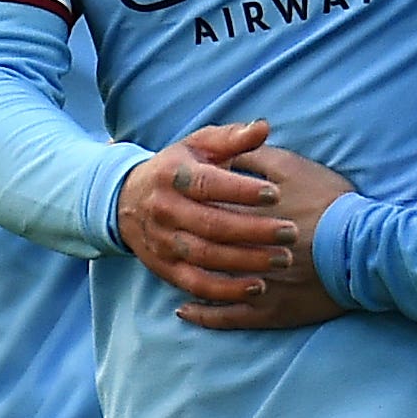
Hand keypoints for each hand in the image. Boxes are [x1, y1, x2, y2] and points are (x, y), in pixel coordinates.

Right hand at [115, 120, 290, 300]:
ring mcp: (164, 242)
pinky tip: (257, 286)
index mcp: (174, 175)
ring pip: (207, 257)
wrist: (126, 201)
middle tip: (290, 232)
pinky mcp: (166, 268)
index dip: (242, 191)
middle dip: (254, 230)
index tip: (276, 194)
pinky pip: (197, 284)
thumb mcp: (199, 145)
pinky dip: (227, 290)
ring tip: (282, 258)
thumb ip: (233, 138)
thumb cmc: (177, 168)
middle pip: (212, 225)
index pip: (209, 185)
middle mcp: (165, 209)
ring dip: (246, 261)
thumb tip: (264, 127)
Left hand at [177, 144, 352, 330]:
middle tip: (162, 235)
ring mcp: (252, 286)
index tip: (175, 202)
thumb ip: (254, 157)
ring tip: (170, 273)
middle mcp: (240, 253)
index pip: (204, 210)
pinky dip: (203, 314)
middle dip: (180, 241)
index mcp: (243, 216)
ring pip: (206, 286)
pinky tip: (185, 309)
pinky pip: (226, 318)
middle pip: (199, 248)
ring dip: (186, 279)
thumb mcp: (293, 167)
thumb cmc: (330, 204)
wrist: (364, 247)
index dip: (188, 206)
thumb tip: (226, 155)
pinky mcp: (266, 312)